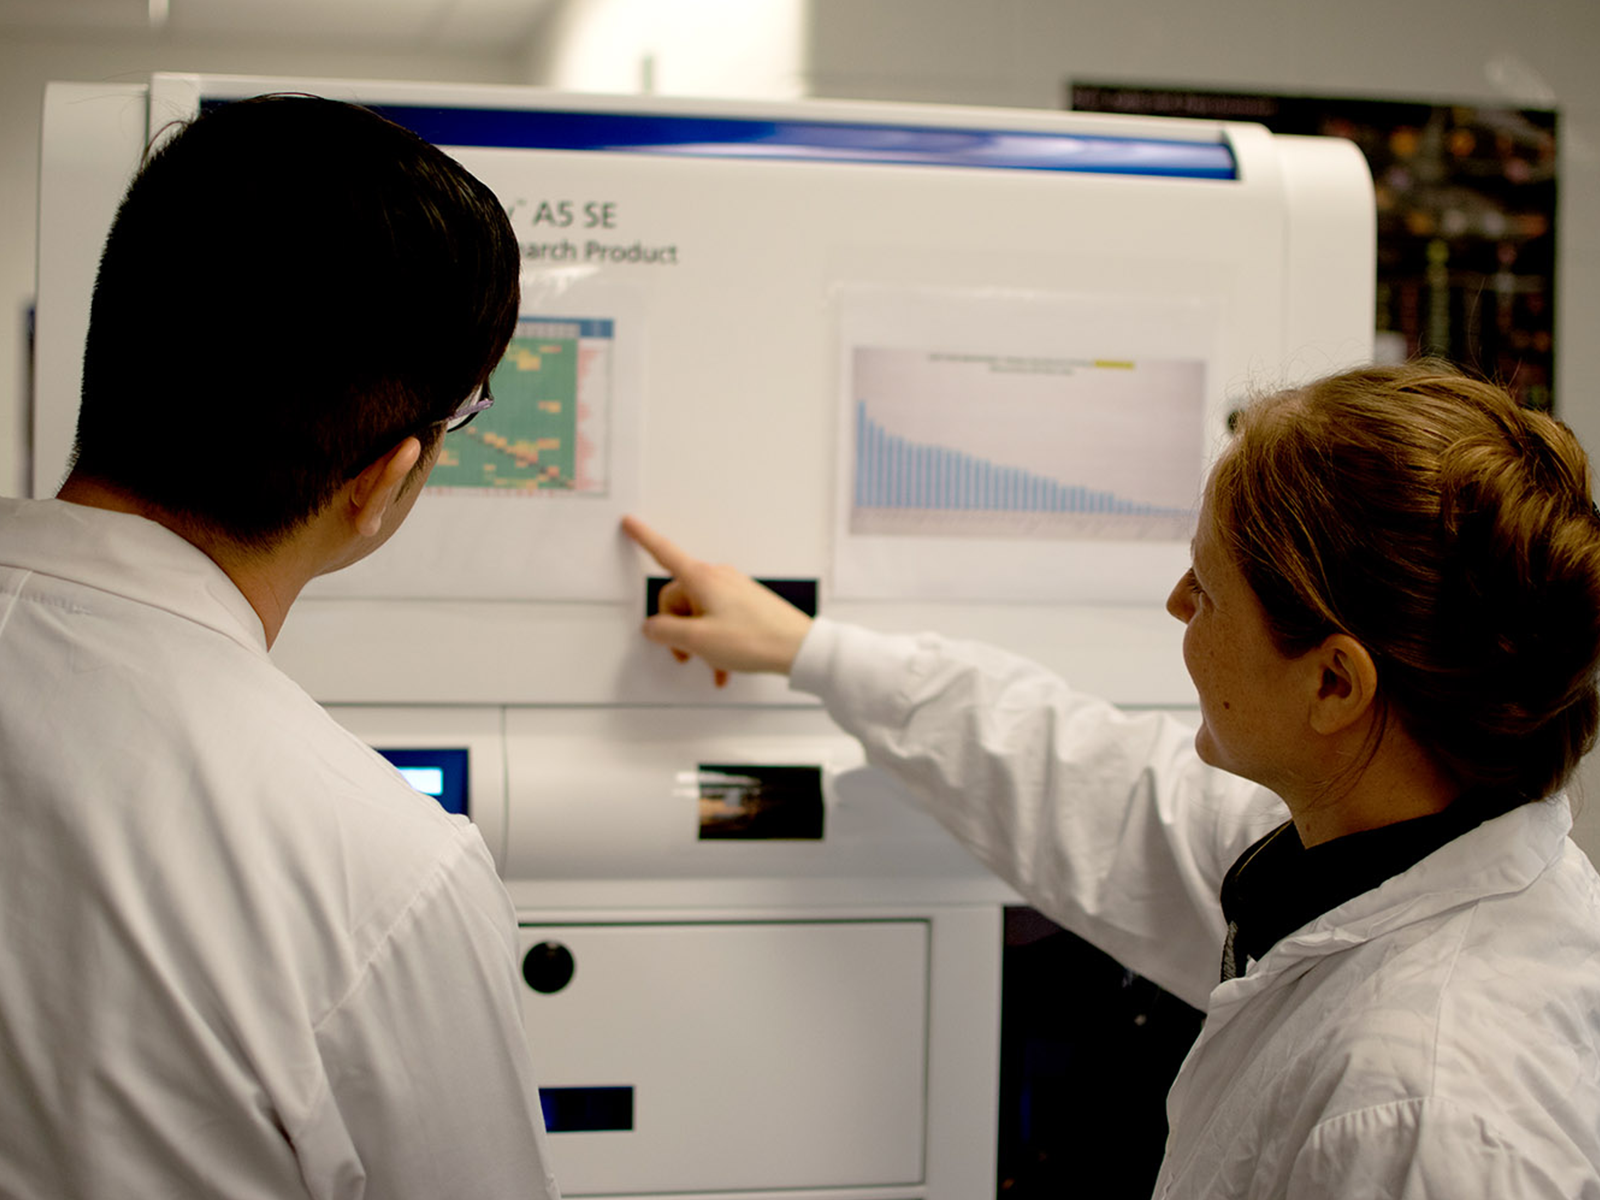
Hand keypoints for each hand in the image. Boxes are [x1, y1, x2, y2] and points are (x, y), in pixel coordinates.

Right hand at [621, 515, 813, 686]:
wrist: (798, 647)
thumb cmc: (753, 640)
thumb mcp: (698, 640)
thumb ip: (665, 632)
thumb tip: (651, 627)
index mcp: (701, 579)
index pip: (664, 553)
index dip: (643, 538)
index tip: (630, 523)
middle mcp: (717, 578)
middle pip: (678, 596)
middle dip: (675, 627)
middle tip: (684, 655)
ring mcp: (733, 589)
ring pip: (699, 612)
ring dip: (698, 640)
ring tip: (712, 665)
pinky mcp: (745, 602)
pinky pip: (718, 618)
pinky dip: (715, 641)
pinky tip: (723, 667)